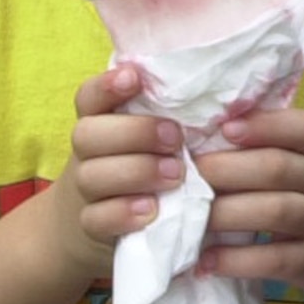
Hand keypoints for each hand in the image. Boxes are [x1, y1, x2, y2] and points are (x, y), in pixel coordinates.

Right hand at [58, 64, 186, 266]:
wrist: (88, 226)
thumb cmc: (135, 168)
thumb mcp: (144, 140)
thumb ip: (165, 118)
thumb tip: (218, 96)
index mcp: (100, 123)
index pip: (90, 97)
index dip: (107, 85)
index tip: (134, 78)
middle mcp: (86, 153)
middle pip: (88, 134)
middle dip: (135, 133)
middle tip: (176, 139)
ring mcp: (84, 190)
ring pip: (92, 176)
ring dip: (137, 172)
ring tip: (175, 175)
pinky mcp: (90, 226)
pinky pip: (97, 219)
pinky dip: (123, 214)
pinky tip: (152, 210)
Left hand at [192, 108, 303, 303]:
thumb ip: (277, 153)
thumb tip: (204, 140)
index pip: (300, 127)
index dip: (263, 125)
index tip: (226, 128)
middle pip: (276, 167)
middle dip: (225, 169)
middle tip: (181, 177)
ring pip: (275, 211)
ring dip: (225, 214)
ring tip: (188, 219)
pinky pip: (276, 259)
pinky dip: (237, 261)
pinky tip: (207, 262)